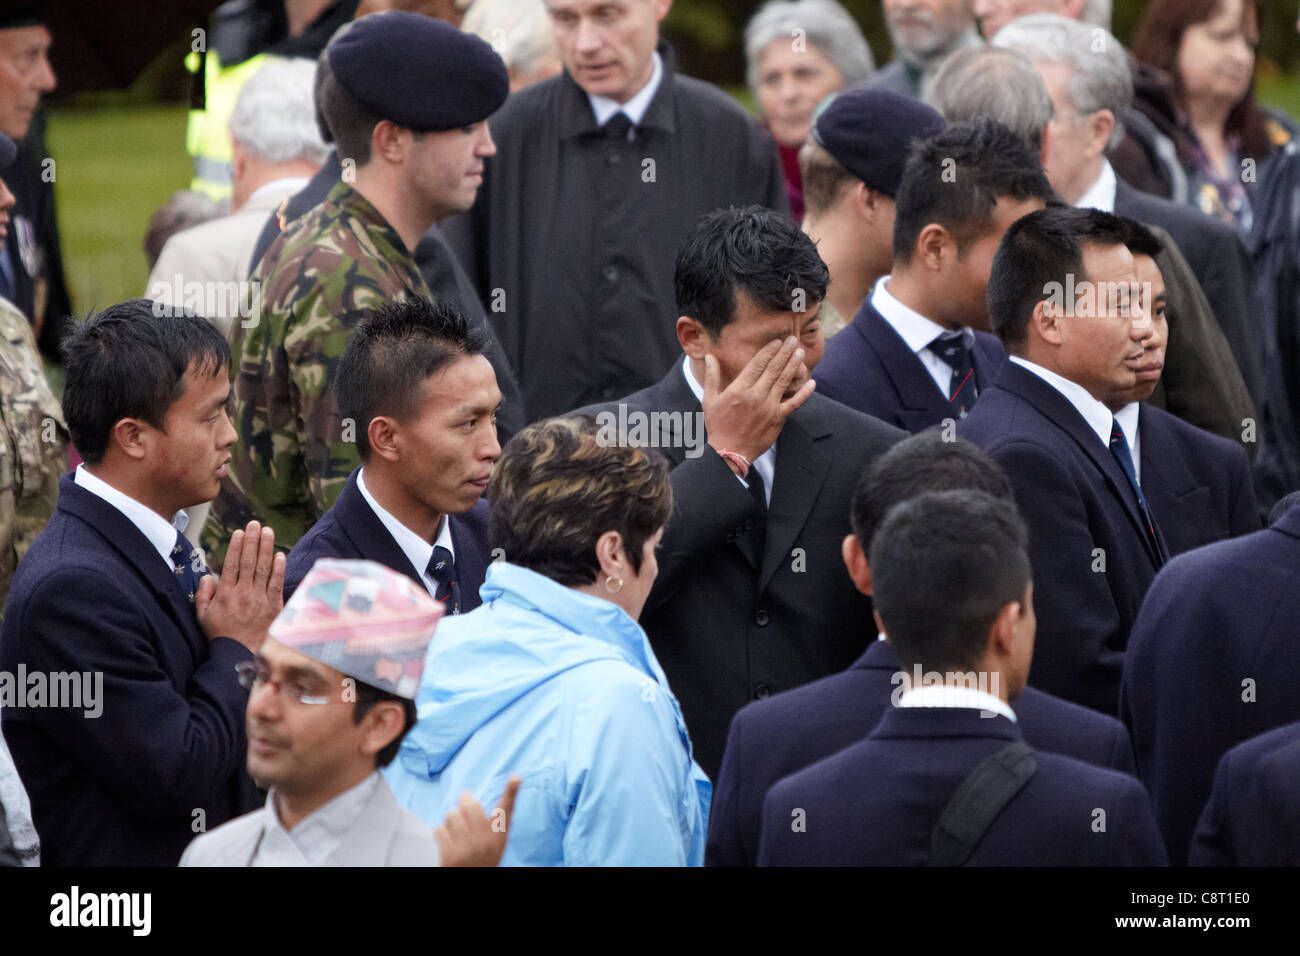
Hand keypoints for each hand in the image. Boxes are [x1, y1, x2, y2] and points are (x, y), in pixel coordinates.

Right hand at [196, 520, 284, 651]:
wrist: (238, 654)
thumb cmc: (220, 635)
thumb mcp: (202, 616)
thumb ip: (203, 594)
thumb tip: (207, 576)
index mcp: (225, 594)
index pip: (232, 564)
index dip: (237, 546)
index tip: (240, 532)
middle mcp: (243, 593)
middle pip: (249, 561)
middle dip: (253, 540)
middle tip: (256, 524)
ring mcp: (259, 599)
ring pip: (264, 568)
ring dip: (267, 548)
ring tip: (268, 532)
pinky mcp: (273, 605)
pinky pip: (276, 583)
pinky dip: (279, 568)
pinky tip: (280, 554)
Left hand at [436, 776, 520, 866]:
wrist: (474, 880)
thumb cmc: (484, 858)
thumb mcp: (495, 841)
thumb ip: (488, 821)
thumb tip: (469, 797)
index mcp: (499, 834)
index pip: (506, 809)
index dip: (512, 791)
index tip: (516, 777)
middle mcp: (485, 839)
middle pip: (470, 805)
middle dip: (463, 803)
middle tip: (463, 809)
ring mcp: (468, 847)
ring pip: (452, 815)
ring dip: (451, 820)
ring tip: (455, 829)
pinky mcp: (451, 856)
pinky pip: (439, 829)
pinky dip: (441, 833)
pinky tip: (447, 841)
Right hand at [702, 337, 815, 466]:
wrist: (729, 452)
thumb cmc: (718, 426)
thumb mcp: (710, 400)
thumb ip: (712, 377)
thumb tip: (710, 357)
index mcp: (739, 389)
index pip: (757, 364)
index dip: (768, 351)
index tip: (777, 341)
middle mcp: (756, 396)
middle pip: (773, 369)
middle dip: (784, 352)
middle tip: (792, 339)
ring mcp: (769, 407)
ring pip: (784, 381)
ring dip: (793, 365)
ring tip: (800, 352)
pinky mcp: (778, 419)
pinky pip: (794, 403)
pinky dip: (804, 393)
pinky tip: (812, 383)